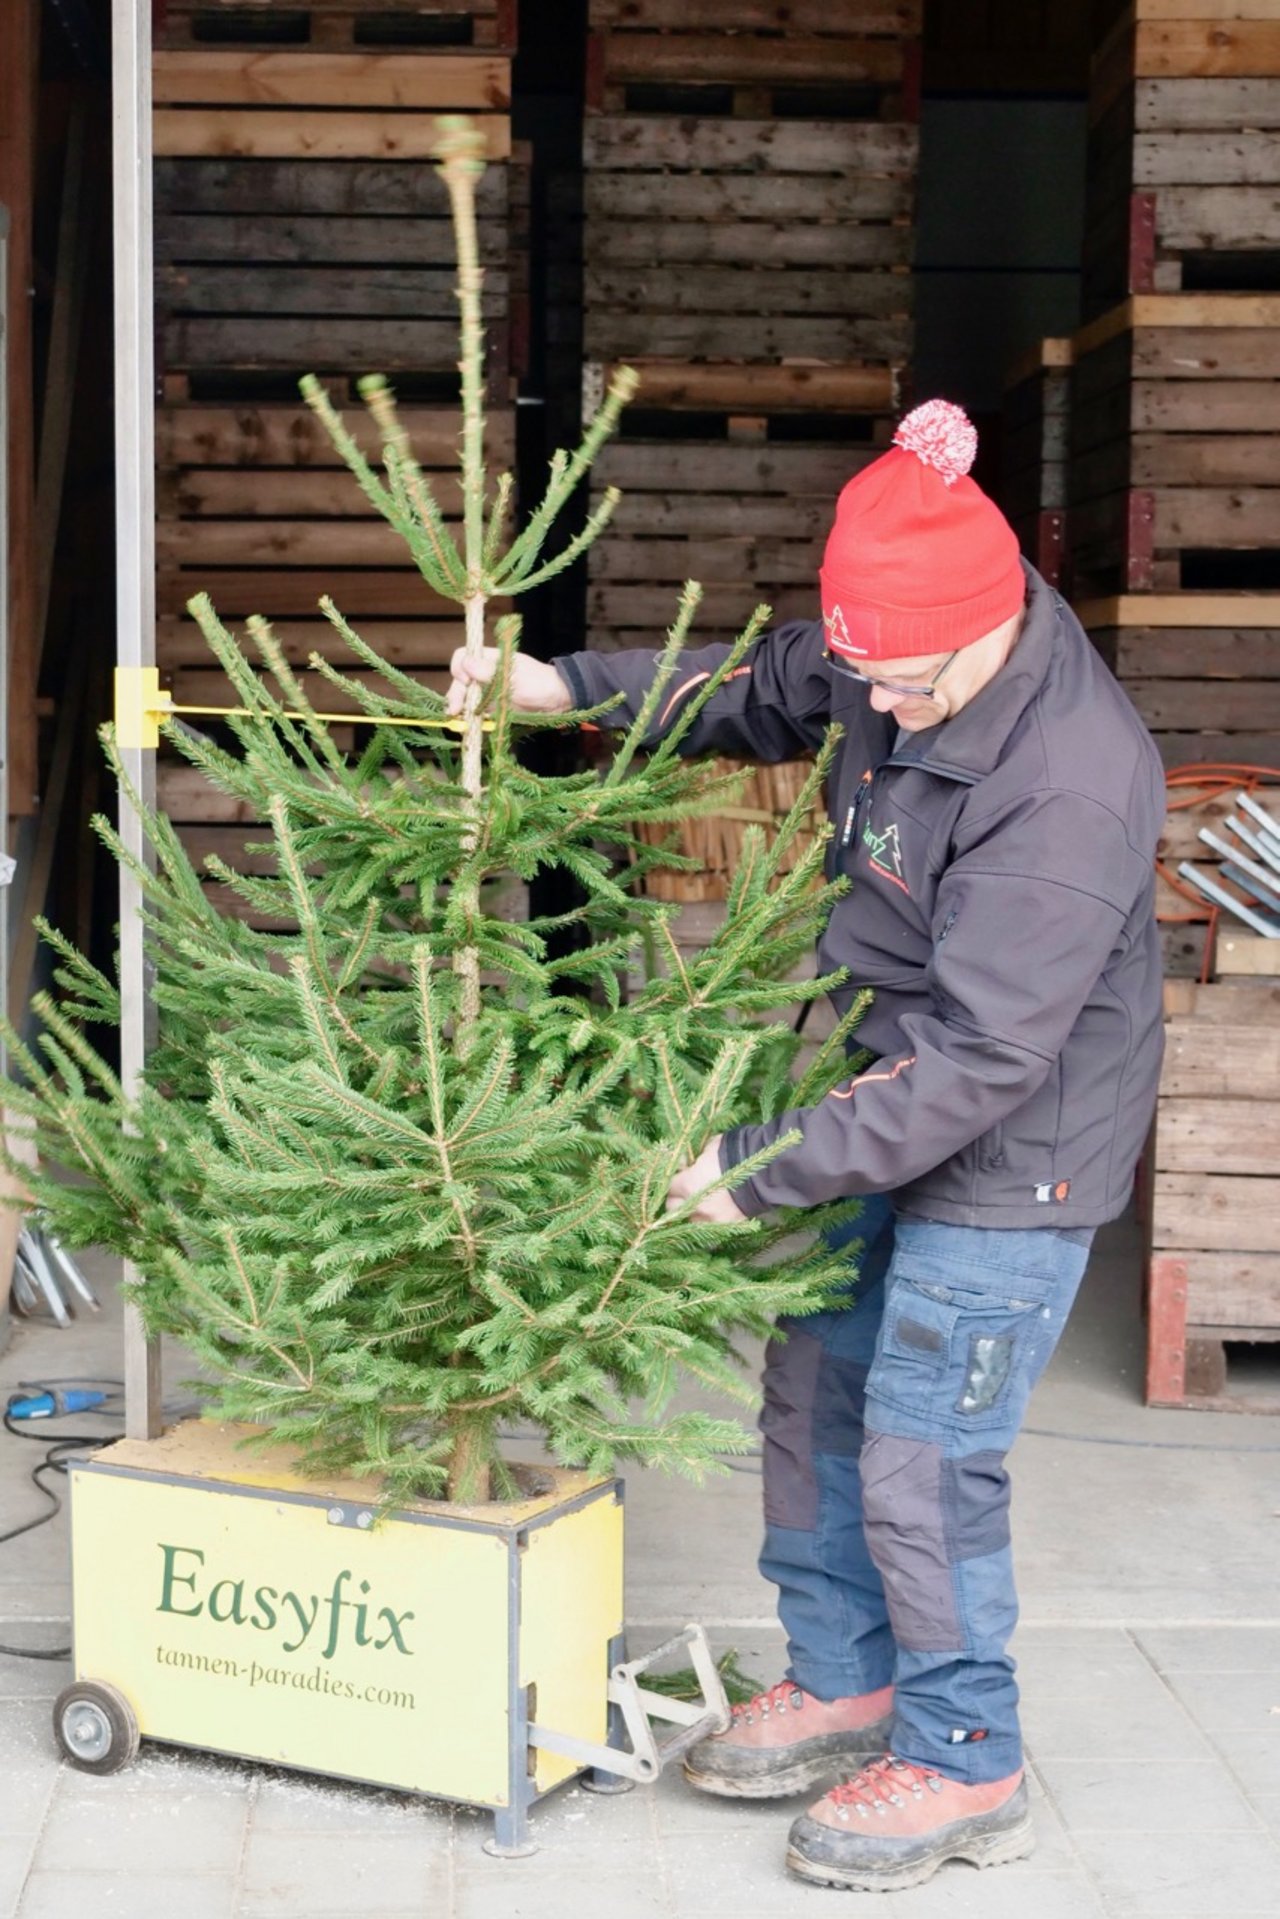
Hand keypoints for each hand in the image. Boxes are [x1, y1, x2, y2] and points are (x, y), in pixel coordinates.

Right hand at [445, 647, 573, 717]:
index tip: (466, 681)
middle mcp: (485, 674)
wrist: (556, 701)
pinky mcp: (492, 707)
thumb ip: (490, 672)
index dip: (460, 668)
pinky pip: (475, 711)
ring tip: (457, 720)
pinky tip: (467, 727)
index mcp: (490, 660)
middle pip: (460, 679)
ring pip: (465, 696)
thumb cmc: (539, 684)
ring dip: (459, 707)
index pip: (464, 656)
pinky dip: (469, 719)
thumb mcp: (515, 678)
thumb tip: (467, 662)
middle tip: (454, 710)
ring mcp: (487, 691)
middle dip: (455, 693)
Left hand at [665, 1136, 745, 1224]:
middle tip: (686, 1191)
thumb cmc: (734, 1152)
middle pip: (673, 1208)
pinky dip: (711, 1220)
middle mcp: (696, 1206)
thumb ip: (695, 1158)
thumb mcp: (709, 1147)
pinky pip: (712, 1227)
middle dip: (677, 1199)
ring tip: (702, 1202)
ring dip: (693, 1212)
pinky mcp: (728, 1225)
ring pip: (691, 1221)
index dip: (673, 1181)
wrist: (765, 1169)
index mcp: (688, 1184)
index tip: (679, 1176)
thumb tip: (686, 1162)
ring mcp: (712, 1219)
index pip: (669, 1187)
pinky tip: (716, 1210)